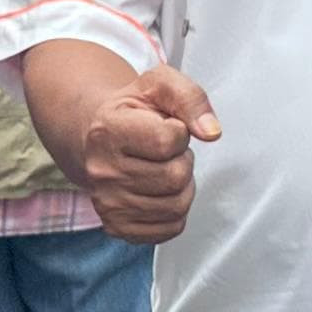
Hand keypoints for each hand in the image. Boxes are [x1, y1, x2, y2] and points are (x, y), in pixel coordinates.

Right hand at [77, 65, 218, 243]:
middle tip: (166, 151)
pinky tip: (159, 191)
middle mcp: (101, 171)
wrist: (100, 137)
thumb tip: (211, 132)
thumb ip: (190, 97)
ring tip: (163, 168)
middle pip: (175, 177)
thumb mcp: (160, 84)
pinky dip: (175, 210)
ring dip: (181, 185)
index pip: (167, 140)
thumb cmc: (133, 111)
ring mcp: (107, 204)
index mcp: (107, 130)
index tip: (166, 126)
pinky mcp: (118, 227)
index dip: (180, 131)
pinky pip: (171, 228)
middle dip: (182, 160)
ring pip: (176, 205)